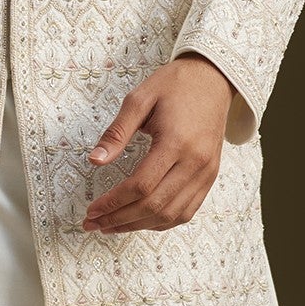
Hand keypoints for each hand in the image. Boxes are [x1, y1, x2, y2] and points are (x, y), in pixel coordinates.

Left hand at [82, 55, 242, 233]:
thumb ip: (116, 132)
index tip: (92, 210)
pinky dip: (162, 222)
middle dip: (120, 219)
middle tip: (94, 224)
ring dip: (138, 225)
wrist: (212, 79)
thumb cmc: (176, 85)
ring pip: (171, 215)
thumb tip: (95, 161)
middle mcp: (195, 162)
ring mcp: (206, 173)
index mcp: (176, 142)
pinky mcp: (210, 177)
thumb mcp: (139, 99)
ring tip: (112, 226)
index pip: (141, 185)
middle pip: (154, 206)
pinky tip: (141, 221)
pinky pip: (187, 211)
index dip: (113, 202)